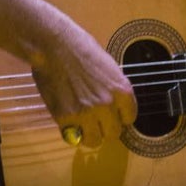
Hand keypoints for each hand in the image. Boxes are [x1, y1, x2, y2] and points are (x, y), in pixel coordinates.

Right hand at [29, 17, 136, 149]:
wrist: (55, 45)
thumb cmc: (81, 48)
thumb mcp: (108, 67)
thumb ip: (112, 88)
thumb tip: (114, 106)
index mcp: (121, 89)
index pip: (130, 118)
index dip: (120, 117)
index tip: (114, 115)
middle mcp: (107, 104)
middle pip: (114, 133)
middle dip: (106, 128)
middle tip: (97, 121)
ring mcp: (86, 112)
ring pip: (95, 141)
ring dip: (90, 135)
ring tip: (84, 126)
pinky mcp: (65, 117)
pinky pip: (74, 138)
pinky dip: (72, 134)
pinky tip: (70, 124)